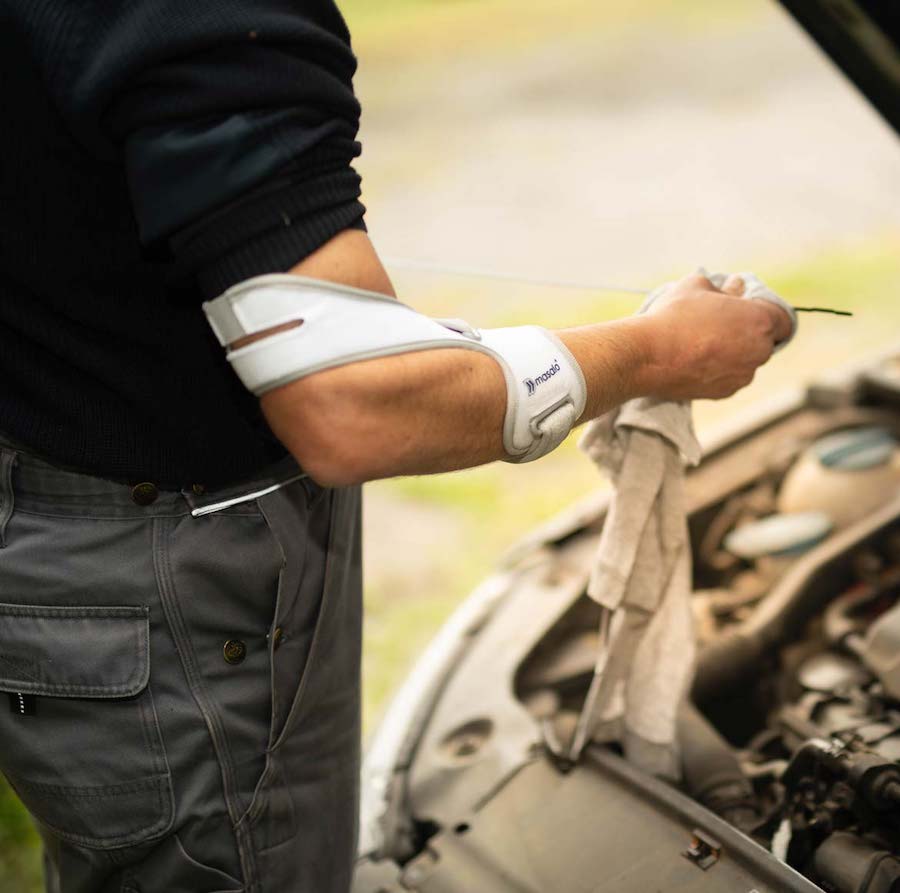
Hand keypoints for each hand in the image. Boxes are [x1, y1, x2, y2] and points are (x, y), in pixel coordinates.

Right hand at [637, 271, 791, 399]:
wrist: (648, 356)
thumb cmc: (674, 316)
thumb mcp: (697, 286)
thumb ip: (723, 288)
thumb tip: (735, 286)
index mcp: (759, 321)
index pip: (783, 318)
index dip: (766, 312)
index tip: (748, 308)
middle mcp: (759, 352)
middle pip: (764, 340)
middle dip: (747, 331)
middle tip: (720, 322)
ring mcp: (742, 376)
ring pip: (746, 360)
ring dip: (733, 352)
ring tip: (703, 342)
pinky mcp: (724, 393)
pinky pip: (729, 377)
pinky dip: (718, 369)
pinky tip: (695, 359)